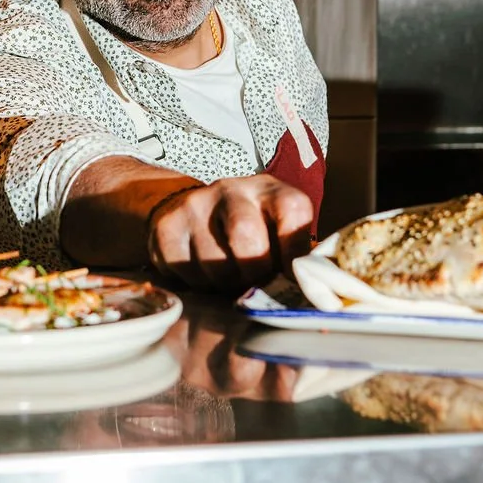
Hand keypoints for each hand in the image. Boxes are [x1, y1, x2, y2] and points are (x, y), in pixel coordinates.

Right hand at [147, 172, 312, 293]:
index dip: (294, 252)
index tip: (290, 278)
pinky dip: (196, 283)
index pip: (292, 212)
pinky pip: (184, 269)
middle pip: (246, 237)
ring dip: (225, 284)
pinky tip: (203, 273)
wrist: (190, 209)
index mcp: (270, 190)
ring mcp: (196, 204)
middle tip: (255, 285)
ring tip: (229, 279)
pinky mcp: (167, 224)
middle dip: (254, 273)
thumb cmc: (248, 230)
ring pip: (215, 263)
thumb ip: (294, 256)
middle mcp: (232, 189)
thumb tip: (314, 293)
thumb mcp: (276, 231)